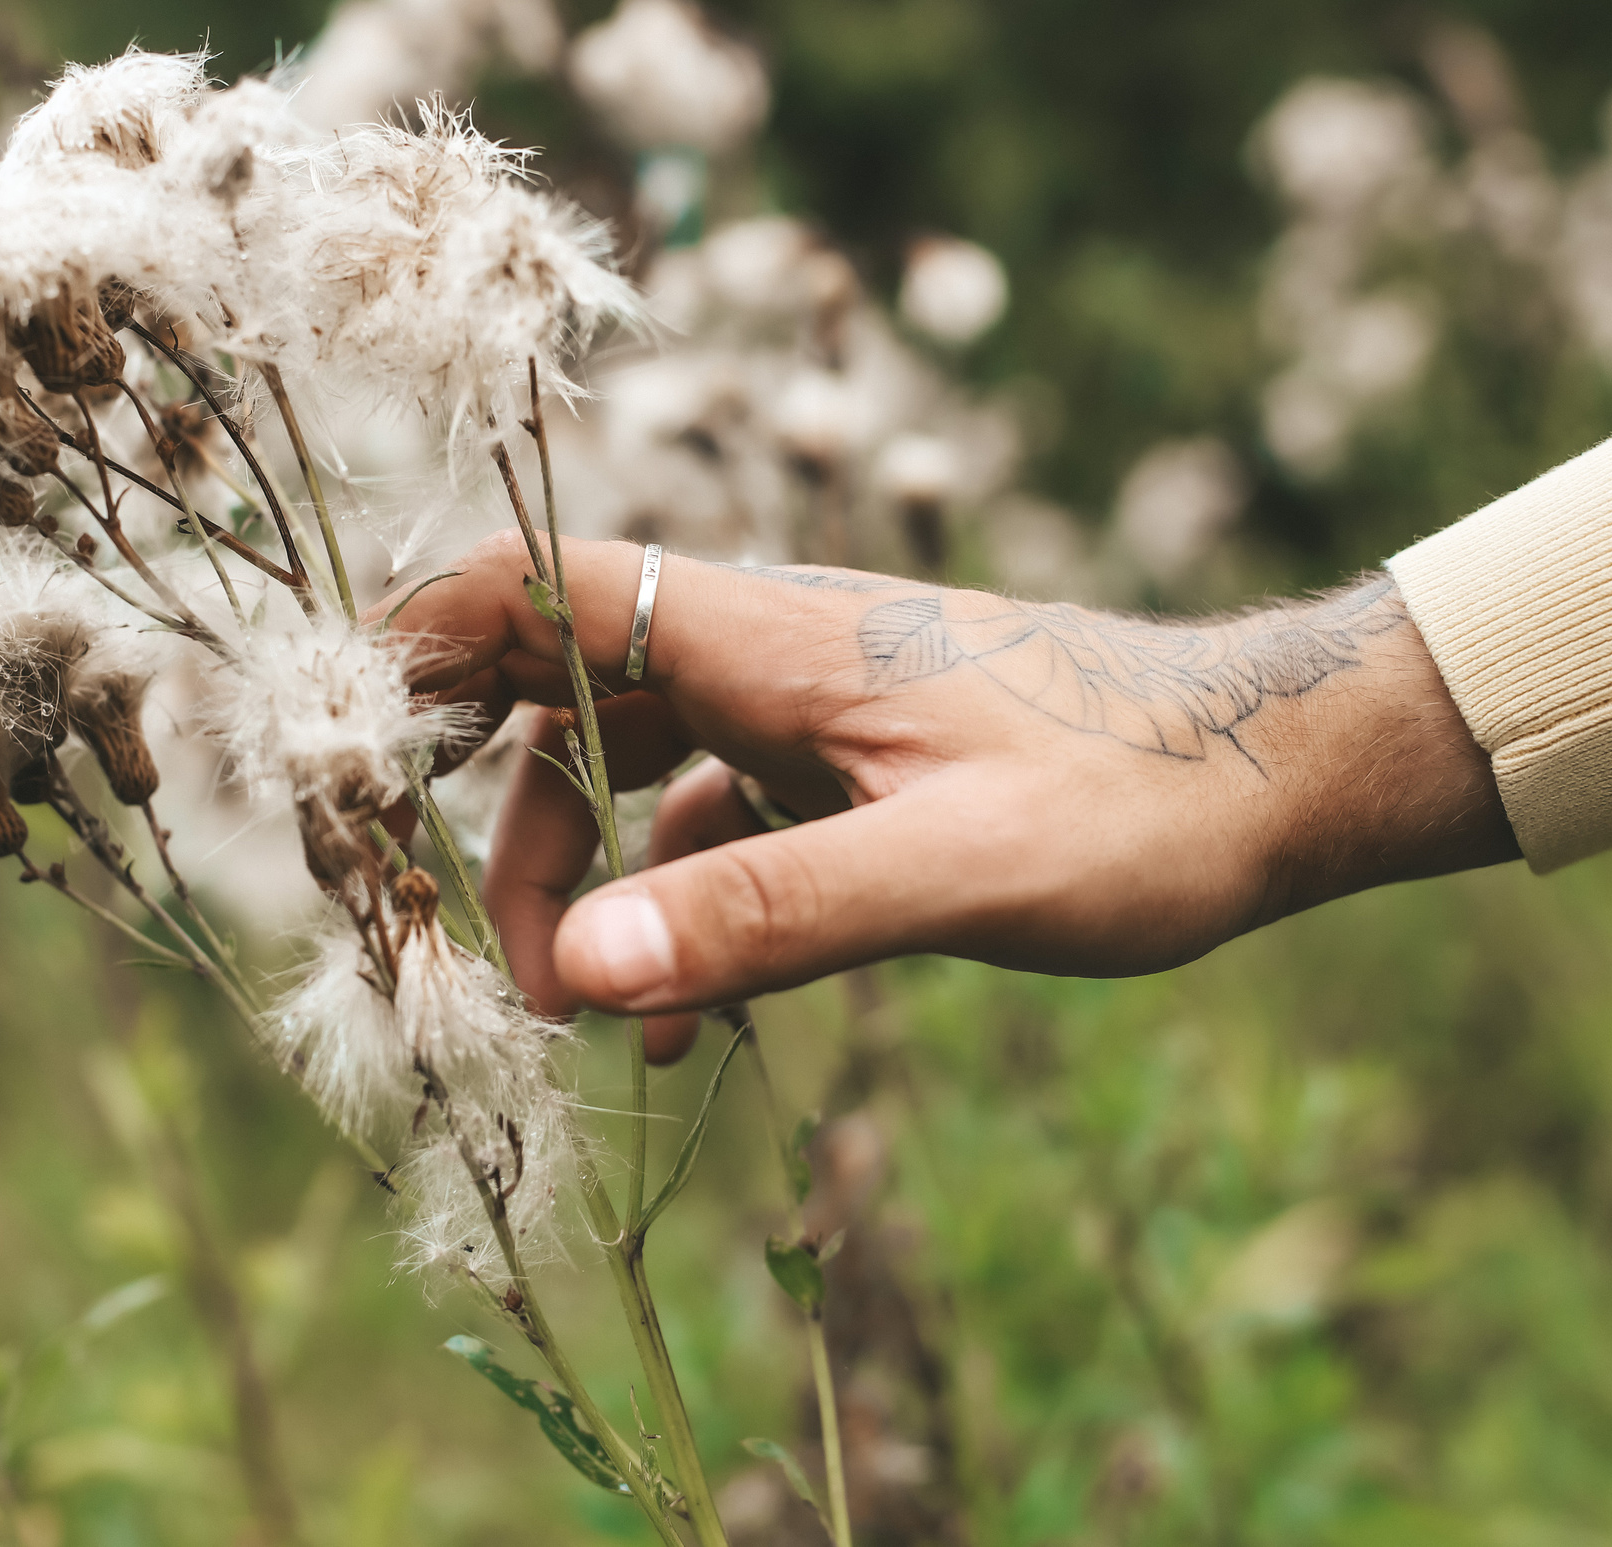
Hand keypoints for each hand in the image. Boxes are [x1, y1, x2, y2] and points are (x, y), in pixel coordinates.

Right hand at [388, 533, 1518, 1059]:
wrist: (1279, 779)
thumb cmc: (1135, 804)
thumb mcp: (949, 874)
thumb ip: (762, 916)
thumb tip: (572, 973)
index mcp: (771, 634)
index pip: (545, 587)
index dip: (422, 638)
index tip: (332, 730)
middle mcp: (772, 648)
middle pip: (563, 684)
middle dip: (493, 807)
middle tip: (470, 951)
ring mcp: (810, 706)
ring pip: (632, 765)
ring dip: (582, 878)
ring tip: (579, 1012)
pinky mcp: (851, 765)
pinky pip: (719, 825)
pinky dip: (679, 910)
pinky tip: (688, 1024)